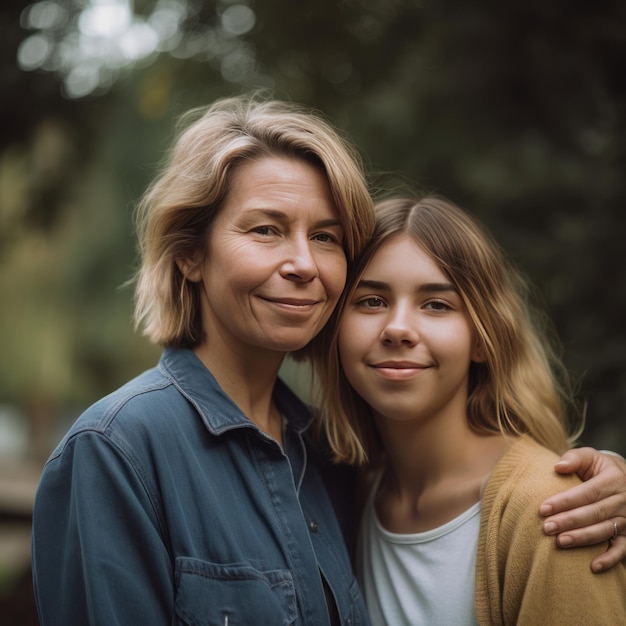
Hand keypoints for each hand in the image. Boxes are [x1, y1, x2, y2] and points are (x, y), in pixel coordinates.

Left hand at [539, 447, 625, 572]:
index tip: (543, 508)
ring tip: (560, 542)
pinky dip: (610, 560)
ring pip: (605, 531)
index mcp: (613, 479)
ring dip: (582, 538)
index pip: (587, 492)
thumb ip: (574, 458)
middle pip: (594, 513)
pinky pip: (622, 549)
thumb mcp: (590, 456)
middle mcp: (624, 501)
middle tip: (546, 528)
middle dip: (569, 521)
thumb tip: (557, 467)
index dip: (565, 501)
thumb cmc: (599, 467)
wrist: (625, 478)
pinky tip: (593, 566)